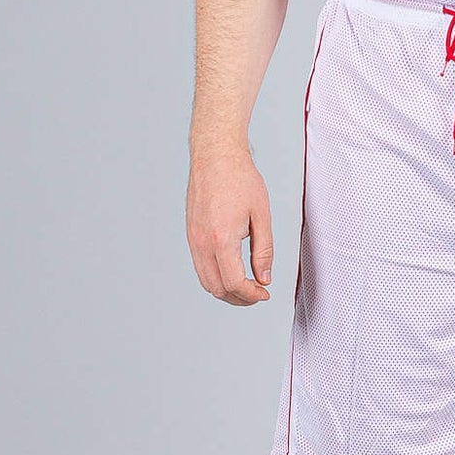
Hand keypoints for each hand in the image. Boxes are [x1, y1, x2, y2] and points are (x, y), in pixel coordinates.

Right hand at [188, 141, 275, 304]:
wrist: (215, 156)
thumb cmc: (239, 179)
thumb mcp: (261, 215)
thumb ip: (263, 250)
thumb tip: (263, 278)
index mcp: (221, 239)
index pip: (234, 283)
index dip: (251, 295)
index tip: (264, 293)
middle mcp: (201, 243)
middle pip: (216, 288)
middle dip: (238, 298)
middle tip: (257, 294)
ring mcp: (192, 239)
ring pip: (205, 280)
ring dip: (225, 290)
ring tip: (246, 285)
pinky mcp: (190, 234)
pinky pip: (200, 266)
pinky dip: (215, 276)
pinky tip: (232, 270)